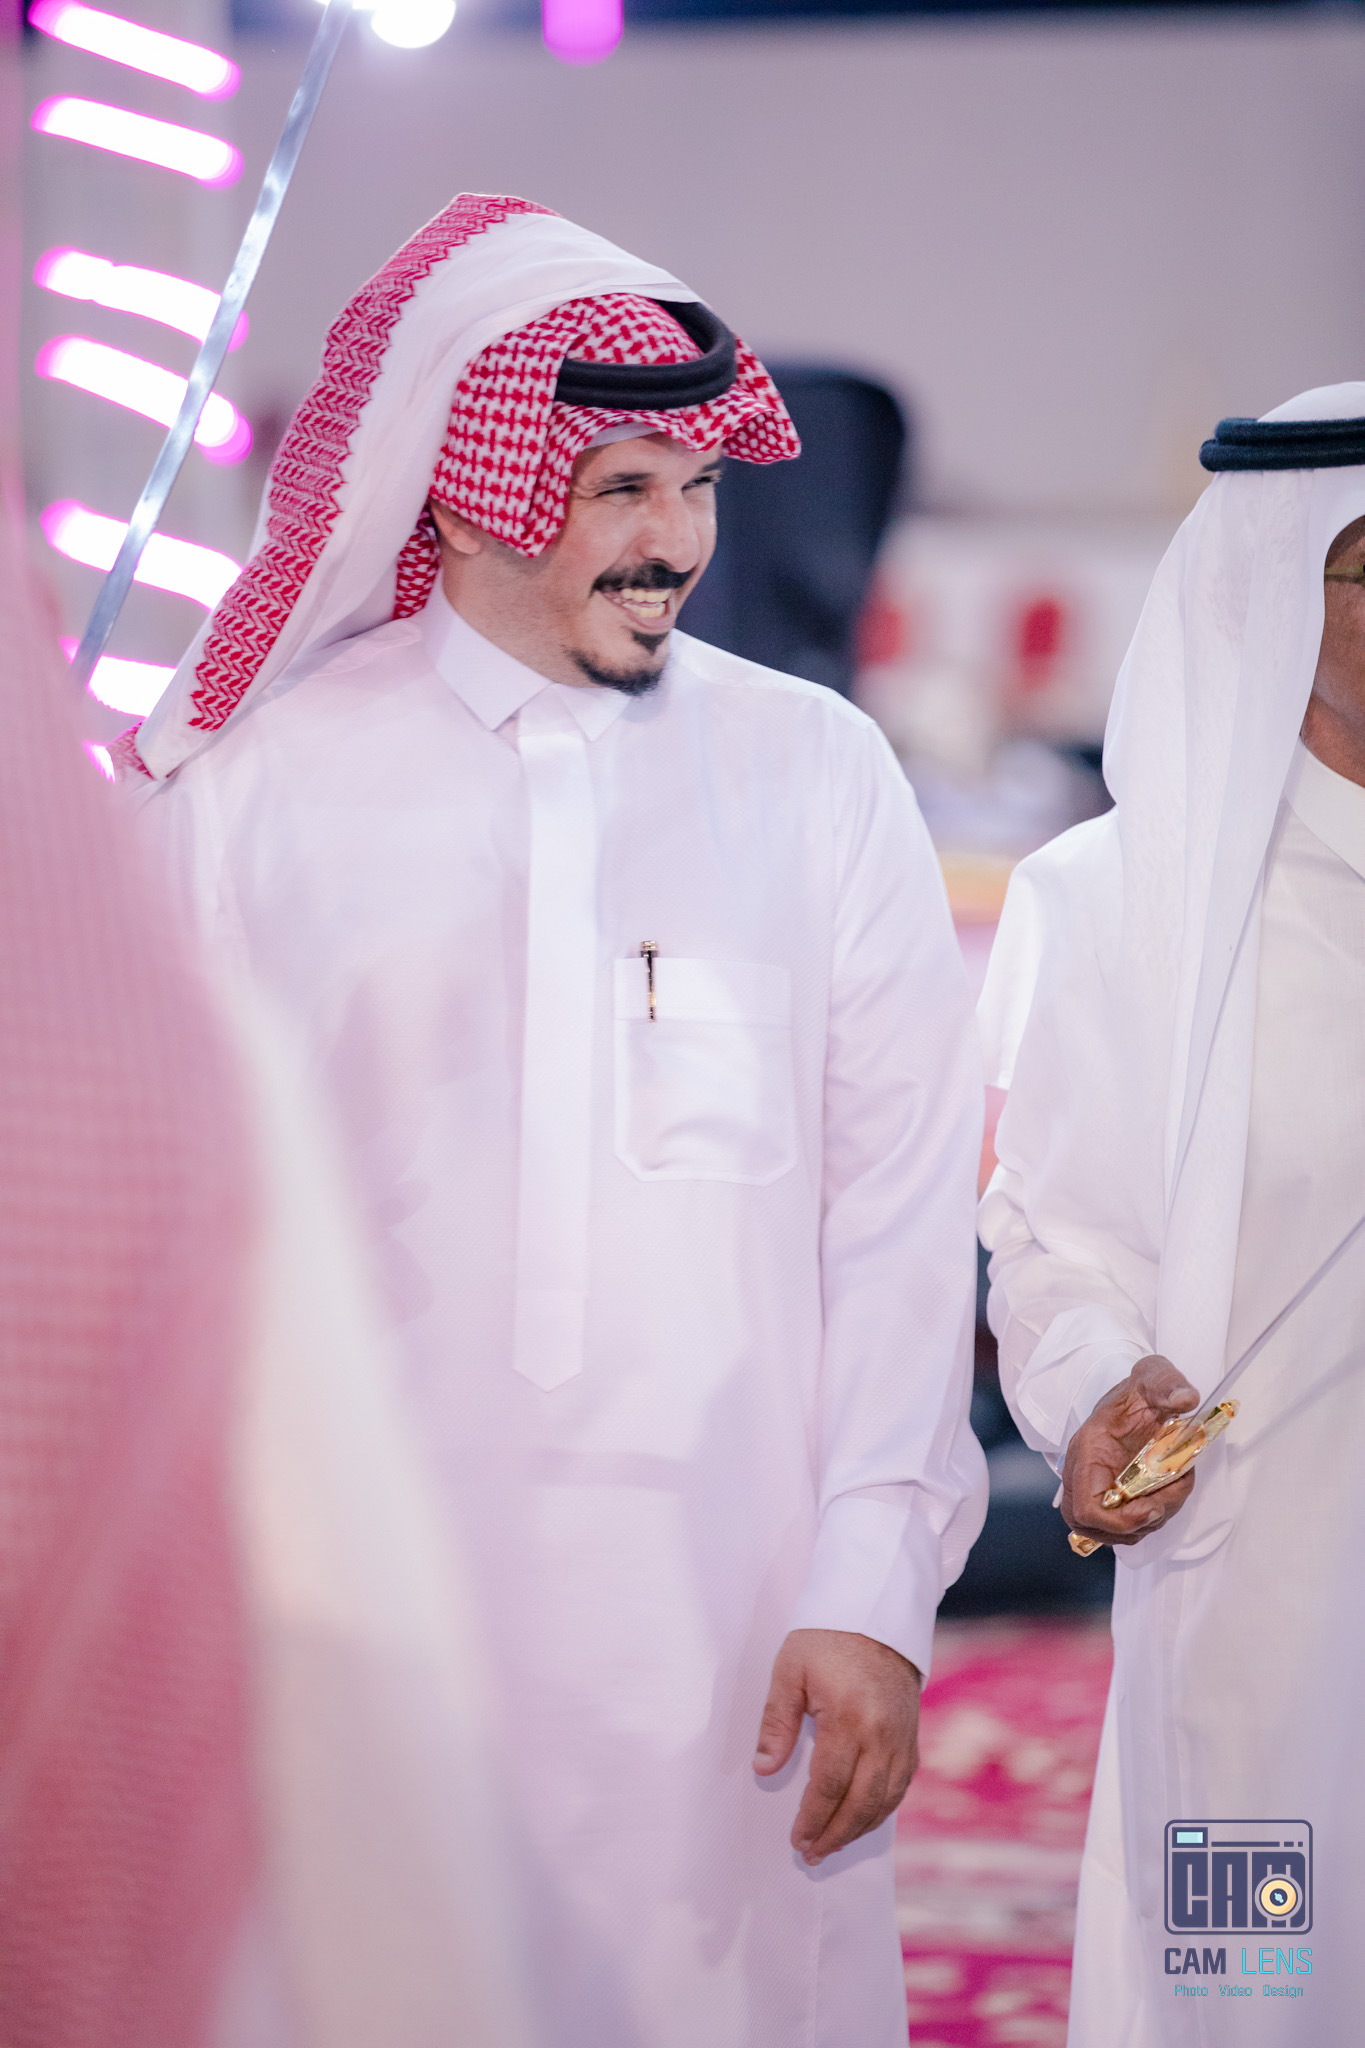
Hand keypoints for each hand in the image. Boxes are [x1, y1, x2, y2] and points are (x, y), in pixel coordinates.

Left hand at [752, 1628, 920, 1864]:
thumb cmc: (826, 1639)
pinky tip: (862, 1820)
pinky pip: (899, 1786)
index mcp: (848, 1718)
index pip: (830, 1785)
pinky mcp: (912, 1738)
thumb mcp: (789, 1670)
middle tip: (811, 1854)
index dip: (813, 1818)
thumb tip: (764, 1769)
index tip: (797, 1839)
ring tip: (832, 1844)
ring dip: (858, 1829)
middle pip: (861, 1802)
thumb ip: (776, 1722)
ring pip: (884, 1800)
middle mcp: (882, 1735)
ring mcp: (902, 1739)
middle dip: (835, 1834)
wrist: (877, 1615)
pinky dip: (881, 1810)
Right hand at [1062, 1354, 1198, 1548]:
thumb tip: (1185, 1399)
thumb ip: (1167, 1385)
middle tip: (1165, 1500)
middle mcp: (1083, 1474)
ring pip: (1113, 1532)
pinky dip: (1152, 1520)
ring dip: (1152, 1521)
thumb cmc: (1140, 1391)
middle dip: (1138, 1524)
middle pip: (1094, 1527)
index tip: (1153, 1507)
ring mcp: (1094, 1489)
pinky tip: (1167, 1492)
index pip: (1085, 1508)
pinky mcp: (1109, 1499)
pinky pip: (1124, 1528)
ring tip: (1174, 1487)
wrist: (1137, 1396)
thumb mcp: (1154, 1377)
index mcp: (1088, 1450)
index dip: (1119, 1520)